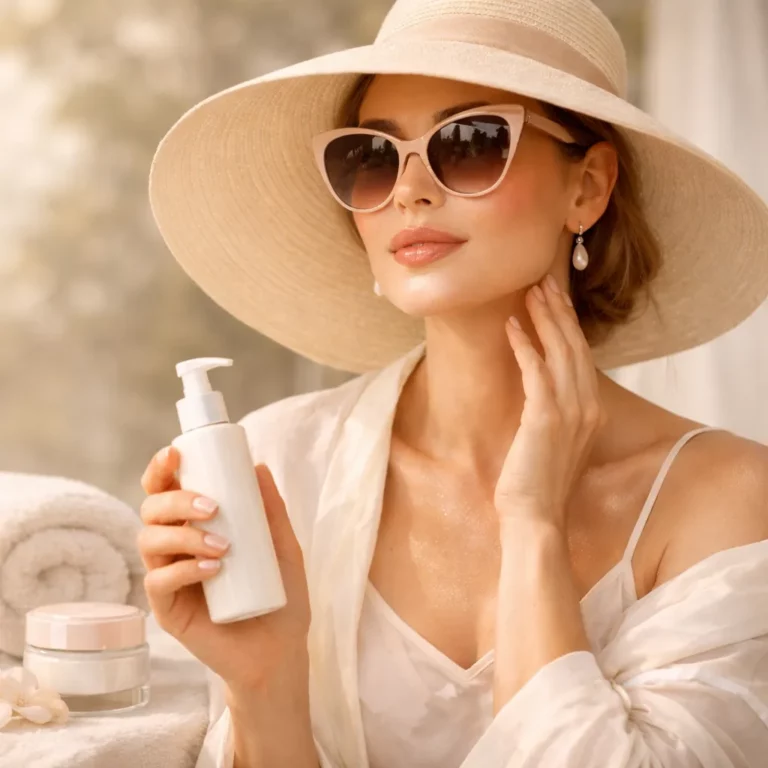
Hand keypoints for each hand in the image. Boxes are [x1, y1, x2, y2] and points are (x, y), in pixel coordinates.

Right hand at [138, 448, 310, 690]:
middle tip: (213, 508)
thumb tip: (259, 466)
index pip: (166, 490)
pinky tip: (211, 570)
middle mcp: (175, 548)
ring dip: (183, 536)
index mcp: (195, 527)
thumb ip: (272, 510)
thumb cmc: (280, 594)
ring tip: (223, 546)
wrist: (281, 650)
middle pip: (151, 510)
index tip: (175, 453)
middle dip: (176, 501)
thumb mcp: (283, 546)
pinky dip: (182, 571)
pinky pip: (158, 582)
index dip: (161, 469)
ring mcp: (169, 578)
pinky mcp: (168, 610)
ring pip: (149, 542)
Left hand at [494, 275, 606, 531]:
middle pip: (575, 346)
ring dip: (544, 318)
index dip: (569, 324)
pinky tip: (512, 326)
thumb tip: (540, 390)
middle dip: (559, 311)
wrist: (535, 519)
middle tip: (543, 281)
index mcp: (591, 410)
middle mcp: (588, 406)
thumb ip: (554, 412)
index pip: (582, 356)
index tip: (556, 298)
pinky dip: (525, 345)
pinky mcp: (546, 418)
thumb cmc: (538, 484)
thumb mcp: (553, 441)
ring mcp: (570, 411)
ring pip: (560, 351)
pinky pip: (536, 370)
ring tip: (530, 292)